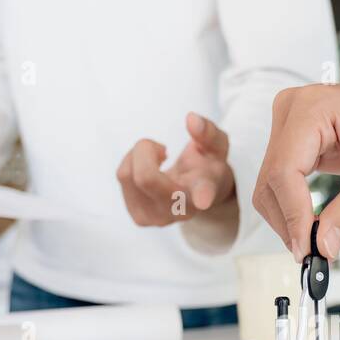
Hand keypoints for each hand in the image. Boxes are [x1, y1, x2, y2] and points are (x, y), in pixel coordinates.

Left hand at [117, 112, 236, 228]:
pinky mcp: (140, 219)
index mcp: (206, 191)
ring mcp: (159, 219)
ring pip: (127, 174)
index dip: (202, 195)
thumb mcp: (216, 147)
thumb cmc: (207, 168)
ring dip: (138, 156)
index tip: (203, 200)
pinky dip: (132, 166)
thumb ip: (208, 132)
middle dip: (146, 149)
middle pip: (145, 177)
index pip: (204, 192)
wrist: (200, 197)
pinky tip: (150, 173)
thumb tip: (191, 119)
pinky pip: (122, 178)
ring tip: (159, 160)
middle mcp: (182, 211)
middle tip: (162, 149)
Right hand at [252, 65, 339, 258]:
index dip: (293, 217)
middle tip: (313, 256)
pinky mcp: (292, 140)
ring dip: (288, 220)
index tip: (308, 250)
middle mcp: (292, 111)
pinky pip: (281, 182)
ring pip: (270, 186)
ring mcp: (288, 124)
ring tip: (316, 244)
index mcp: (312, 108)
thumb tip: (323, 246)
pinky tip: (312, 227)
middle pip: (270, 182)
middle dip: (289, 224)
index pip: (285, 172)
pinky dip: (294, 209)